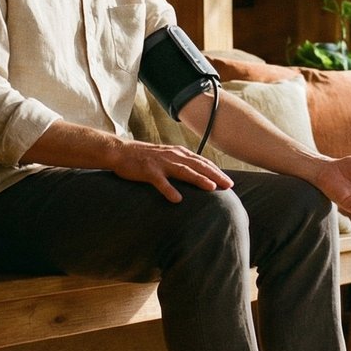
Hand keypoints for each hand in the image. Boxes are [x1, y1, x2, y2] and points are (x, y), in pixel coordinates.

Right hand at [110, 140, 232, 202]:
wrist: (121, 152)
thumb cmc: (145, 157)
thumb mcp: (167, 157)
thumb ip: (181, 164)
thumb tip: (197, 174)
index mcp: (178, 153)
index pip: (202, 162)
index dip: (217, 172)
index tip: (229, 182)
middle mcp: (173, 156)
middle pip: (198, 166)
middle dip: (215, 175)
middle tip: (229, 186)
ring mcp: (161, 163)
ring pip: (184, 171)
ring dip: (199, 179)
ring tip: (212, 188)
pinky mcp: (148, 171)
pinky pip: (160, 182)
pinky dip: (169, 190)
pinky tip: (177, 199)